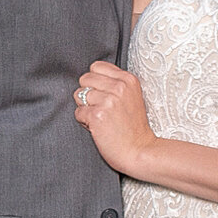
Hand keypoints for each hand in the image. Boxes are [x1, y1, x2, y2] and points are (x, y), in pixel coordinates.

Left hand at [73, 59, 154, 176]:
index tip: (102, 94)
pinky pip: (78, 112)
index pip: (96, 66)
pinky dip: (84, 122)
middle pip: (85, 79)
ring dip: (85, 108)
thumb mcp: (132, 97)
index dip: (95, 81)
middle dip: (88, 94)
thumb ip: (115, 83)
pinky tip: (98, 127)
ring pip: (78, 95)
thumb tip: (90, 78)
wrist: (140, 151)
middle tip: (100, 108)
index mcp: (128, 79)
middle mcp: (119, 87)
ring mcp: (108, 101)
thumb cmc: (134, 128)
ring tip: (100, 118)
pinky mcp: (97, 116)